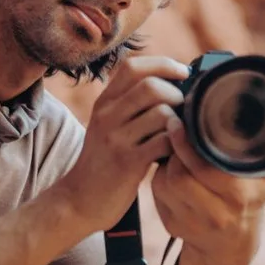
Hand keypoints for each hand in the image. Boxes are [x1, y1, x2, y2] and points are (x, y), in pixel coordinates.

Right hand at [50, 54, 189, 232]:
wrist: (79, 200)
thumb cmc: (105, 162)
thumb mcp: (109, 125)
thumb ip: (132, 103)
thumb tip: (175, 83)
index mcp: (104, 102)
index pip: (133, 66)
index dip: (163, 64)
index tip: (183, 73)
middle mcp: (107, 115)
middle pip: (151, 86)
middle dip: (177, 94)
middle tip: (184, 111)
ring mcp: (116, 138)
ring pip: (161, 113)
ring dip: (179, 122)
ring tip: (179, 134)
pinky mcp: (127, 162)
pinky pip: (164, 142)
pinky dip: (178, 145)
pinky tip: (175, 153)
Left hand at [149, 128, 264, 264]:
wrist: (231, 248)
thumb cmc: (250, 203)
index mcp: (238, 198)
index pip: (203, 169)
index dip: (187, 145)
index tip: (180, 123)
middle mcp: (214, 215)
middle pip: (179, 176)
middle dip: (174, 152)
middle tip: (174, 130)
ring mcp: (191, 224)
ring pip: (164, 184)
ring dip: (166, 165)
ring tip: (175, 150)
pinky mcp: (173, 227)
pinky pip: (158, 196)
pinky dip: (160, 179)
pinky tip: (170, 170)